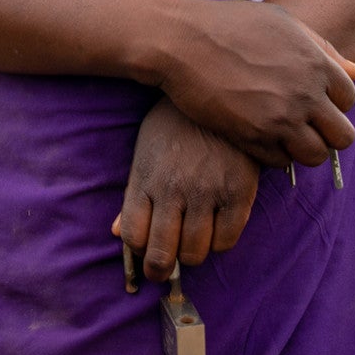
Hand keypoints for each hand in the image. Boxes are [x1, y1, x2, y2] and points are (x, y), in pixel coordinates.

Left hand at [112, 97, 260, 282]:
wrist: (219, 84)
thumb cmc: (176, 121)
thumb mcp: (147, 150)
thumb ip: (134, 194)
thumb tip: (115, 232)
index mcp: (145, 178)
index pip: (133, 236)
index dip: (138, 254)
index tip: (147, 254)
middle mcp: (173, 189)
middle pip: (161, 254)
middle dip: (160, 270)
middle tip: (166, 269)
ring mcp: (206, 191)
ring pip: (195, 253)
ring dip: (192, 255)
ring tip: (194, 242)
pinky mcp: (239, 190)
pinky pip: (227, 240)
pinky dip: (220, 243)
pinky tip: (218, 227)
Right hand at [157, 0, 354, 168]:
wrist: (182, 41)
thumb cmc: (230, 25)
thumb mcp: (283, 24)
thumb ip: (322, 49)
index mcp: (316, 63)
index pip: (349, 99)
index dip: (332, 102)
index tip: (313, 102)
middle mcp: (306, 93)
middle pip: (342, 136)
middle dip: (327, 134)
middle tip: (305, 127)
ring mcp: (281, 118)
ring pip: (315, 156)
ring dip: (303, 150)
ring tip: (283, 137)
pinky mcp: (254, 137)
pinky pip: (281, 162)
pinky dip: (274, 155)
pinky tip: (259, 138)